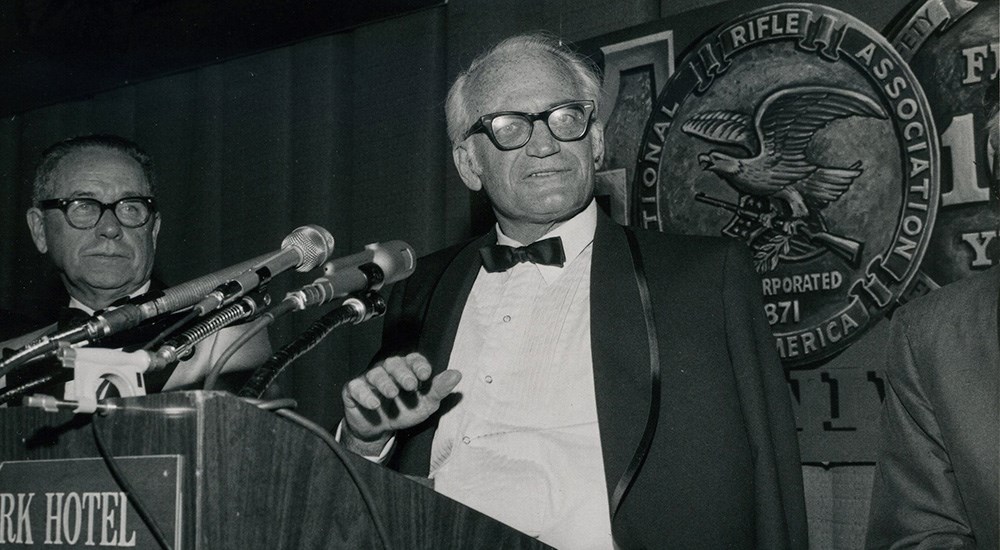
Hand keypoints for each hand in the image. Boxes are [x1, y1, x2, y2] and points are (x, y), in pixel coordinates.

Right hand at [341, 352, 460, 454]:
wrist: (380, 429)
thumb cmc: (404, 411)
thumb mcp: (425, 404)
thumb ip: (439, 390)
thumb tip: (456, 375)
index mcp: (406, 369)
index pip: (413, 359)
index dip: (419, 365)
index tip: (426, 375)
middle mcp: (387, 370)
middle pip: (393, 363)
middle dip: (402, 373)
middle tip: (411, 385)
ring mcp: (369, 380)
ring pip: (375, 374)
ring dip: (384, 383)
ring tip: (392, 394)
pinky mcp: (353, 391)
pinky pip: (355, 387)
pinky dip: (364, 395)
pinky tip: (374, 404)